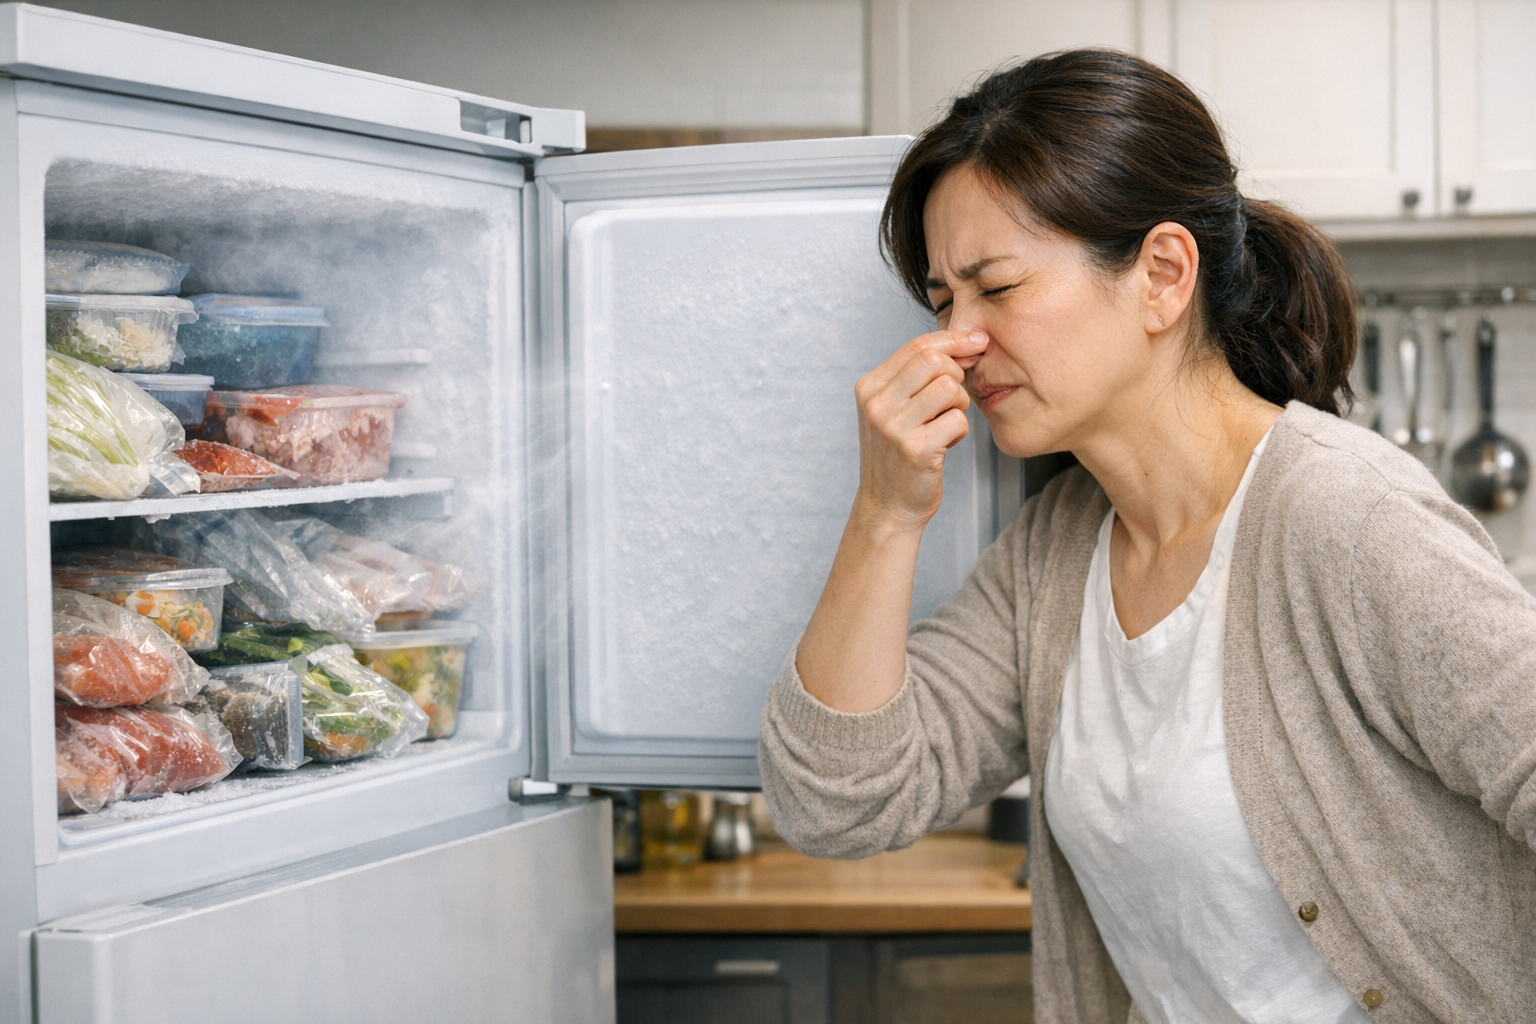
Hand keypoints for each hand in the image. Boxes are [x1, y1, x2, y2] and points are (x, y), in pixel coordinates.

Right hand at [853, 329, 988, 532]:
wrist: (886, 507)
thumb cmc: (898, 455)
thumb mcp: (894, 410)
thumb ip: (917, 376)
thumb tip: (966, 343)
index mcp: (869, 387)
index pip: (916, 346)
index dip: (953, 339)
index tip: (978, 342)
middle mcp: (877, 404)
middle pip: (934, 360)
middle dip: (956, 374)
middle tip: (953, 399)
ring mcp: (893, 427)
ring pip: (949, 388)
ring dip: (960, 405)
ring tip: (946, 423)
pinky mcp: (916, 449)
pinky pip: (957, 420)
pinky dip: (960, 431)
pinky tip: (946, 443)